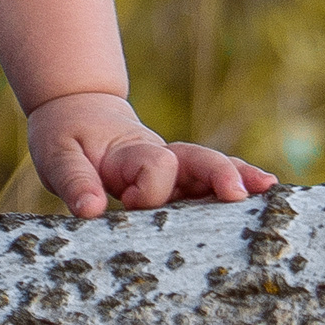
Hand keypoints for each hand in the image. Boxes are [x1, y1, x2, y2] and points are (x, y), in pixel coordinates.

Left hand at [24, 91, 275, 218]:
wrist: (78, 115)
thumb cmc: (65, 137)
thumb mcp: (56, 155)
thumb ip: (74, 181)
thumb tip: (91, 209)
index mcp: (131, 152)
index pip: (156, 166)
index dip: (151, 190)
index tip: (132, 203)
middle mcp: (161, 156)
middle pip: (197, 159)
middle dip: (218, 175)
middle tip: (237, 192)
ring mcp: (174, 168)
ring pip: (211, 169)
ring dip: (239, 179)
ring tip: (268, 190)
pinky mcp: (177, 181)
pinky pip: (208, 182)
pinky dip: (236, 185)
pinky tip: (261, 194)